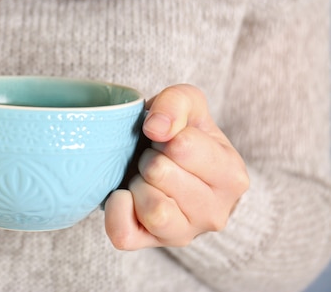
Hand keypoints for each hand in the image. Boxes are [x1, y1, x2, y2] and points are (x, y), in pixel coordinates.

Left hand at [104, 84, 248, 249]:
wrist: (171, 167)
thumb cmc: (180, 135)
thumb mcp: (187, 104)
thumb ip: (176, 103)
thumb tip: (157, 128)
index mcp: (231, 176)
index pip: (183, 146)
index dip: (164, 134)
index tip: (168, 139)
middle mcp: (215, 212)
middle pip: (160, 173)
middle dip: (148, 157)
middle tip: (154, 158)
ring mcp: (186, 234)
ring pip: (150, 208)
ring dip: (137, 183)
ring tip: (146, 177)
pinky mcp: (153, 245)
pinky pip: (124, 235)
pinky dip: (116, 211)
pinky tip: (125, 195)